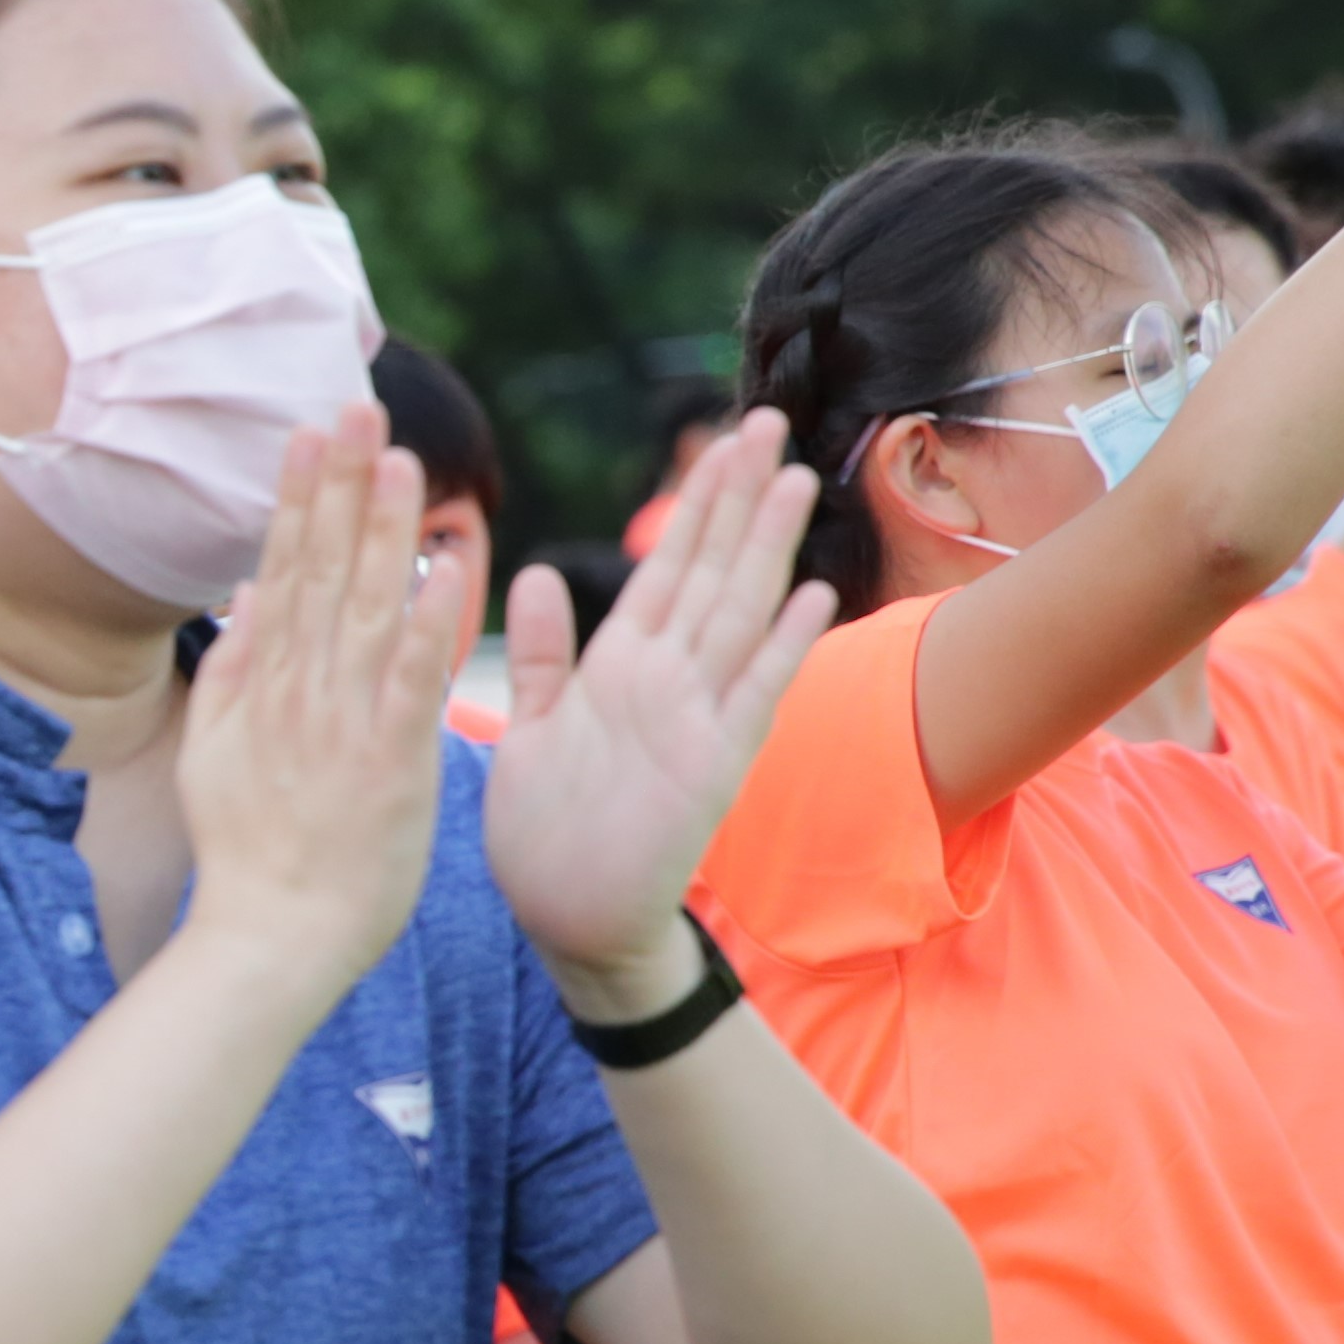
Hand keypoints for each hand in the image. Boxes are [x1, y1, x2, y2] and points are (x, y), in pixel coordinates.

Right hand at [176, 410, 464, 992]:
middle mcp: (298, 691)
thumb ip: (228, 672)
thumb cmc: (247, 855)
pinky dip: (431, 620)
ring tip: (400, 460)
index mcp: (262, 687)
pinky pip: (415, 677)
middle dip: (339, 489)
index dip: (298, 500)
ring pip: (366, 608)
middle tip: (355, 412)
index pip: (284, 573)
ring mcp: (342, 723)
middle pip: (321, 572)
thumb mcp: (208, 755)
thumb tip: (242, 596)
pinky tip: (449, 566)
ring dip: (384, 531)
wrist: (268, 936)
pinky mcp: (389, 760)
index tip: (310, 434)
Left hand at [484, 407, 836, 1017]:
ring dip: (765, 549)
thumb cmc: (549, 831)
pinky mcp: (712, 766)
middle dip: (735, 498)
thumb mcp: (530, 725)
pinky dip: (782, 647)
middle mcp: (664, 680)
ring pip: (737, 614)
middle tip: (767, 420)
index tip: (718, 438)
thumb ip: (539, 651)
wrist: (572, 923)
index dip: (692, 503)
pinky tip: (813, 594)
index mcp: (618, 666)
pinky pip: (753, 695)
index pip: (663, 566)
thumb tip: (533, 570)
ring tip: (794, 478)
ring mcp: (695, 718)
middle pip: (709, 570)